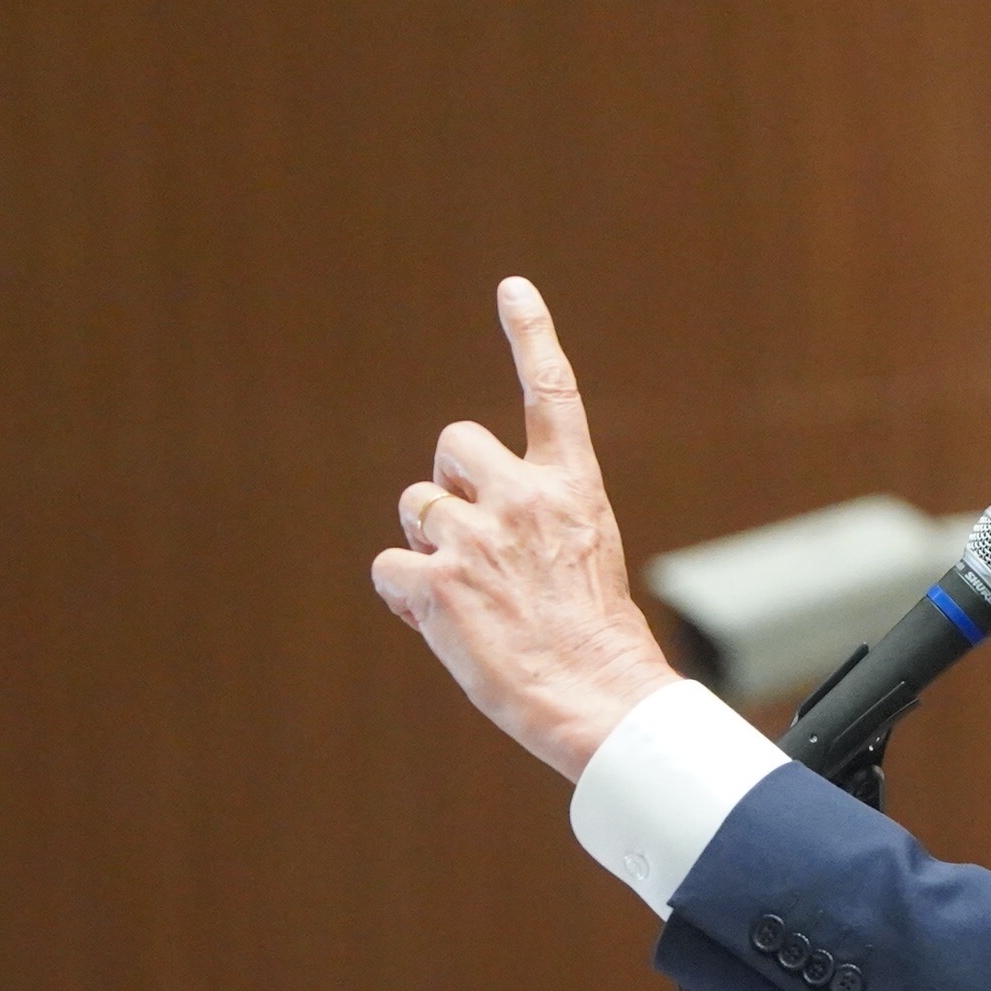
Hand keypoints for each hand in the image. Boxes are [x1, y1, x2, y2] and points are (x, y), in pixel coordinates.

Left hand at [368, 278, 678, 778]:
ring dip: (429, 545)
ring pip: (417, 506)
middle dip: (450, 486)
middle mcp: (523, 500)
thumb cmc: (595, 646)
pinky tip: (441, 624)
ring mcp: (478, 538)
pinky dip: (405, 596)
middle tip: (474, 544)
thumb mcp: (583, 562)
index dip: (531, 336)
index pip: (552, 394)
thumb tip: (460, 530)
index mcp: (572, 491)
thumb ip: (532, 525)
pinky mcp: (438, 583)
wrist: (601, 701)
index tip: (513, 288)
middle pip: (453, 445)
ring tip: (469, 597)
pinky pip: (389, 567)